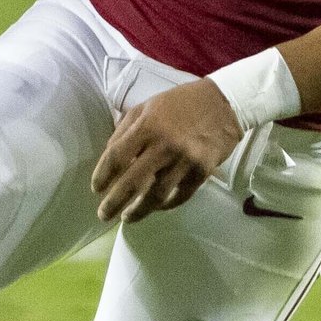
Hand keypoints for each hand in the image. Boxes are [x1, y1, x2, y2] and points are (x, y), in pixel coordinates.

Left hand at [92, 79, 244, 222]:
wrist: (224, 103)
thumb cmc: (180, 103)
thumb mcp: (148, 106)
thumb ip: (126, 130)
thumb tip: (109, 158)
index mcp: (147, 125)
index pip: (116, 157)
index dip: (102, 176)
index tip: (96, 188)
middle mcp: (164, 145)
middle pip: (132, 182)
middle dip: (114, 202)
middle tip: (103, 215)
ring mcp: (185, 160)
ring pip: (156, 196)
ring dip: (139, 210)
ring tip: (127, 217)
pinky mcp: (202, 171)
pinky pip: (180, 196)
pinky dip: (166, 205)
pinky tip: (156, 207)